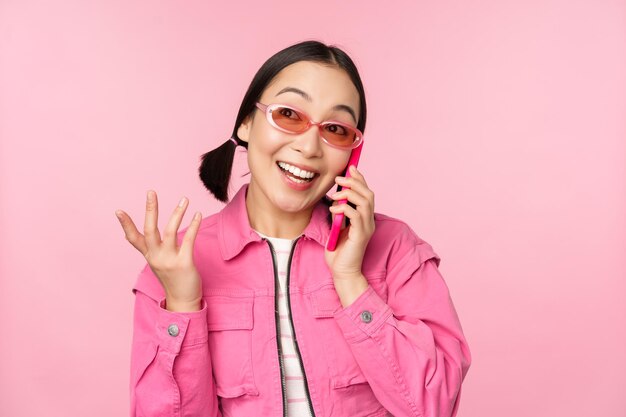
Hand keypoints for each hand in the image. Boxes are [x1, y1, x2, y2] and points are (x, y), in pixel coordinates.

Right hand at [115, 190, 202, 310]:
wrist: (183, 301)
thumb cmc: (172, 278)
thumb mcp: (158, 262)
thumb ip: (153, 248)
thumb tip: (149, 232)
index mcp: (149, 255)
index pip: (133, 238)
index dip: (125, 225)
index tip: (118, 211)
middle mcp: (156, 257)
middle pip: (150, 230)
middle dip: (150, 210)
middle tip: (151, 192)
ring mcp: (169, 260)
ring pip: (170, 231)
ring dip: (177, 213)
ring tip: (184, 199)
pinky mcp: (184, 263)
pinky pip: (188, 240)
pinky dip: (194, 225)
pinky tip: (198, 214)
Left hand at [324, 165, 375, 281]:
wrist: (342, 272)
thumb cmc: (339, 251)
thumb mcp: (337, 226)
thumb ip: (339, 212)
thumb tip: (335, 196)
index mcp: (365, 218)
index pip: (366, 193)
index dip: (360, 179)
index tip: (350, 169)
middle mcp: (369, 221)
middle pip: (369, 194)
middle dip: (355, 183)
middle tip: (340, 178)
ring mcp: (366, 228)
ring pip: (365, 202)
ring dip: (349, 194)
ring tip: (335, 194)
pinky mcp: (361, 235)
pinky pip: (356, 215)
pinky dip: (344, 208)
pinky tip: (333, 208)